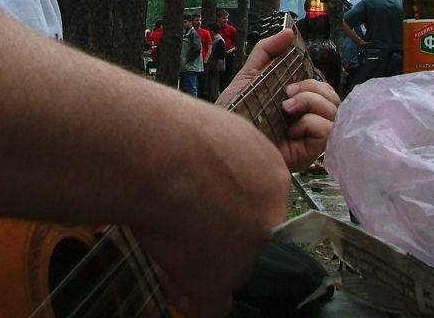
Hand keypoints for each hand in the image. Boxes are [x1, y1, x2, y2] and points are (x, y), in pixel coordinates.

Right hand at [133, 105, 290, 316]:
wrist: (162, 154)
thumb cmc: (173, 132)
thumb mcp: (210, 132)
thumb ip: (217, 158)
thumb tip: (197, 170)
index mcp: (272, 174)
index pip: (256, 200)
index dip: (225, 204)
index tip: (201, 201)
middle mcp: (269, 216)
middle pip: (246, 235)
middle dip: (217, 235)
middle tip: (182, 226)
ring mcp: (246, 252)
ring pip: (227, 269)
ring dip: (198, 263)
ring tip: (163, 246)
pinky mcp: (219, 280)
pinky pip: (209, 306)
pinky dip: (188, 297)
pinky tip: (172, 284)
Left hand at [216, 28, 339, 171]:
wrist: (223, 141)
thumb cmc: (234, 113)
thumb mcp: (249, 76)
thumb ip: (267, 52)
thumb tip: (289, 31)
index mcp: (297, 102)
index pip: (321, 85)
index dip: (312, 78)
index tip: (291, 78)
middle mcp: (307, 118)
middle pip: (332, 96)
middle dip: (312, 88)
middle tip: (287, 93)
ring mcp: (310, 136)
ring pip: (334, 110)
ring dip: (311, 102)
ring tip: (287, 108)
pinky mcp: (311, 152)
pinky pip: (327, 130)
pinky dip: (311, 123)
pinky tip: (291, 130)